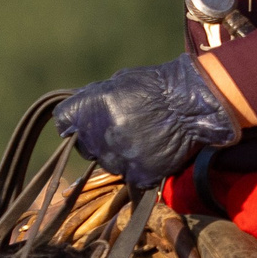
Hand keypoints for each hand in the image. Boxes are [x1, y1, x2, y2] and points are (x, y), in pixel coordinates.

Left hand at [55, 55, 241, 186]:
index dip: (73, 121)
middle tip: (121, 129)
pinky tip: (151, 151)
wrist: (193, 103)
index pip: (63, 121)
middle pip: (84, 145)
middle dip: (96, 139)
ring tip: (141, 139)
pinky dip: (138, 167)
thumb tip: (82, 110)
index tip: (83, 123)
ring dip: (118, 154)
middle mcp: (99, 135)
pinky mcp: (138, 174)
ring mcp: (118, 158)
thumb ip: (96, 98)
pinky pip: (130, 175)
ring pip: (107, 162)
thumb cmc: (158, 86)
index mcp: (90, 108)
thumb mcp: (120, 82)